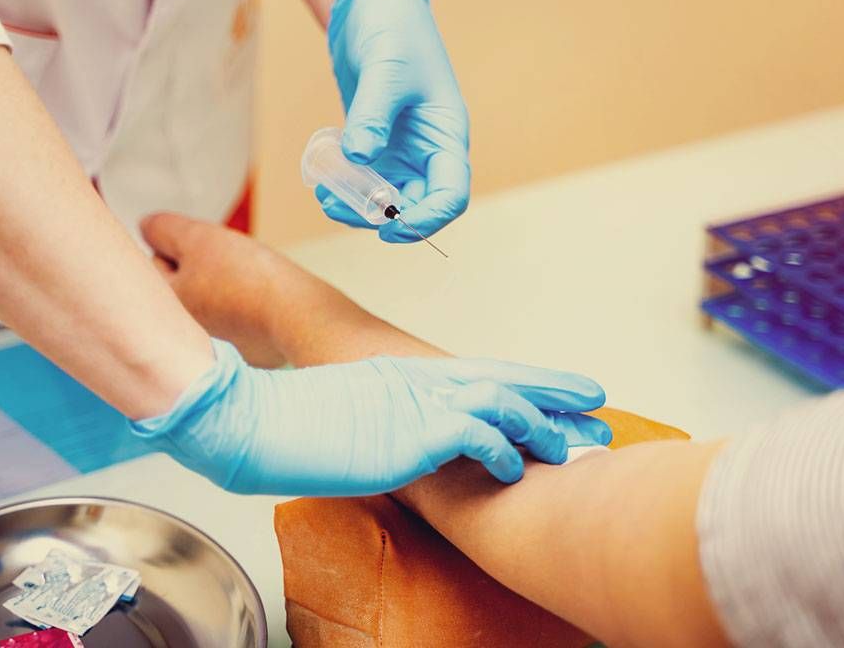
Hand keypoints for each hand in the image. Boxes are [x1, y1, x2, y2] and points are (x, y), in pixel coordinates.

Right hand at [131, 340, 612, 495]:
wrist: (247, 420)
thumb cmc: (283, 428)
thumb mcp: (343, 421)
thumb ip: (380, 425)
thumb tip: (398, 446)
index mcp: (402, 375)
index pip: (477, 373)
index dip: (522, 380)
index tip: (557, 390)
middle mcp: (416, 380)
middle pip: (502, 378)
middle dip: (553, 389)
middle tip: (596, 400)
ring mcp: (415, 401)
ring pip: (501, 402)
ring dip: (540, 424)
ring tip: (569, 445)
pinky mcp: (410, 429)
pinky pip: (476, 436)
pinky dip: (502, 452)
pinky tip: (514, 470)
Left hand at [140, 212, 285, 367]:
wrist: (300, 318)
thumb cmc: (249, 277)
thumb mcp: (199, 238)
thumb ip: (164, 229)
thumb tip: (146, 229)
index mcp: (164, 309)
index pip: (154, 263)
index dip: (180, 244)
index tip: (206, 247)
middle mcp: (182, 335)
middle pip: (181, 285)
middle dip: (197, 269)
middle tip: (226, 262)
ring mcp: (214, 349)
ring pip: (208, 300)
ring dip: (219, 287)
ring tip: (247, 280)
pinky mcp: (243, 353)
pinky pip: (235, 319)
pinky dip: (243, 308)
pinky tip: (260, 302)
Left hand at [323, 0, 469, 241]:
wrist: (371, 0)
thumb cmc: (392, 26)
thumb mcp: (385, 69)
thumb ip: (372, 115)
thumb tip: (360, 158)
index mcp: (447, 133)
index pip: (451, 193)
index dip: (426, 219)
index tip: (389, 227)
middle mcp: (429, 147)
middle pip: (418, 204)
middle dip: (383, 216)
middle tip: (341, 208)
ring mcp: (403, 147)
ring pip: (388, 197)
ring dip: (359, 206)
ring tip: (326, 197)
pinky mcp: (377, 141)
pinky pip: (366, 178)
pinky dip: (347, 187)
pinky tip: (324, 181)